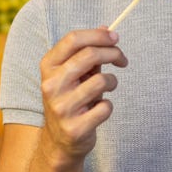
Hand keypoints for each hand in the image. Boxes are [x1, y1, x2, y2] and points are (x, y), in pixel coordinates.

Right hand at [38, 28, 127, 164]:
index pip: (73, 39)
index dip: (98, 35)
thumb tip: (106, 28)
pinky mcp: (75, 128)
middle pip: (89, 55)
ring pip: (101, 81)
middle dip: (113, 53)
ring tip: (107, 88)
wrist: (60, 142)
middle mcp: (51, 85)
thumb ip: (88, 52)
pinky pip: (105, 107)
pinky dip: (108, 106)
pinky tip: (99, 110)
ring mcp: (61, 107)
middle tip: (122, 59)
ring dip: (112, 82)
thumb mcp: (74, 74)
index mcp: (48, 67)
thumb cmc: (70, 100)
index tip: (115, 38)